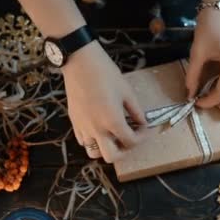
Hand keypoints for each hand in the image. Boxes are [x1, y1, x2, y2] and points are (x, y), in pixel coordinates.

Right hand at [62, 40, 147, 162]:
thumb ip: (136, 111)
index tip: (144, 127)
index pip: (131, 142)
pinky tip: (99, 127)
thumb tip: (143, 122)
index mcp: (113, 121)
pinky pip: (83, 141)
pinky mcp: (74, 122)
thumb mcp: (126, 91)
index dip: (142, 137)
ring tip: (112, 135)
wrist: (79, 62)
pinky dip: (93, 140)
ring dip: (106, 148)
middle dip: (124, 150)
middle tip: (129, 137)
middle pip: (112, 157)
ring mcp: (83, 127)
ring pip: (95, 153)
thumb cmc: (105, 73)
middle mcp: (97, 129)